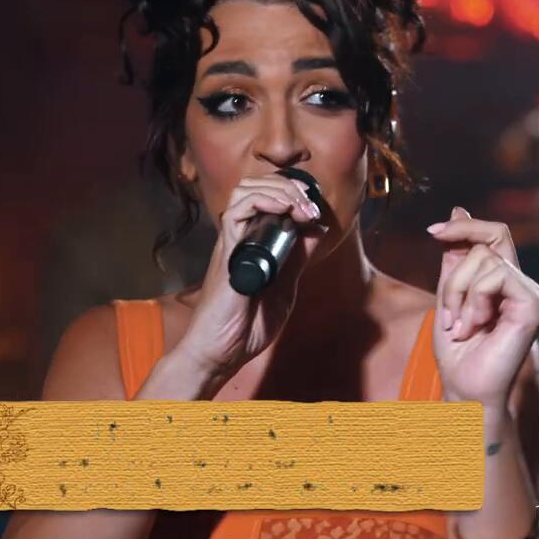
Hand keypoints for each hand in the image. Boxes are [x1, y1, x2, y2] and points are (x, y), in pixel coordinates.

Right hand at [174, 173, 326, 380]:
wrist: (222, 353)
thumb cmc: (246, 326)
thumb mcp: (285, 289)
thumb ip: (298, 259)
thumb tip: (317, 229)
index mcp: (255, 243)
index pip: (268, 198)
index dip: (293, 193)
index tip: (315, 211)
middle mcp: (241, 237)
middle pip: (257, 186)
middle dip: (290, 186)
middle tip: (311, 207)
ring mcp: (232, 242)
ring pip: (246, 190)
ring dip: (279, 190)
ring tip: (299, 206)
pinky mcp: (226, 251)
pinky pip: (236, 212)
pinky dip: (262, 200)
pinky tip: (282, 209)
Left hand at [428, 207, 538, 409]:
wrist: (466, 391)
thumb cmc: (458, 353)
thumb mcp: (448, 296)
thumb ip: (455, 259)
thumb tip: (459, 210)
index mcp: (504, 281)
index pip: (493, 234)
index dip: (464, 225)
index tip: (432, 231)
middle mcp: (521, 284)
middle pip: (485, 243)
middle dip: (453, 276)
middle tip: (447, 313)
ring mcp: (531, 294)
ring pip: (485, 260)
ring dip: (459, 293)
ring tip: (459, 325)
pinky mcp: (534, 306)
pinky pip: (497, 276)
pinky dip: (475, 299)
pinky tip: (474, 326)